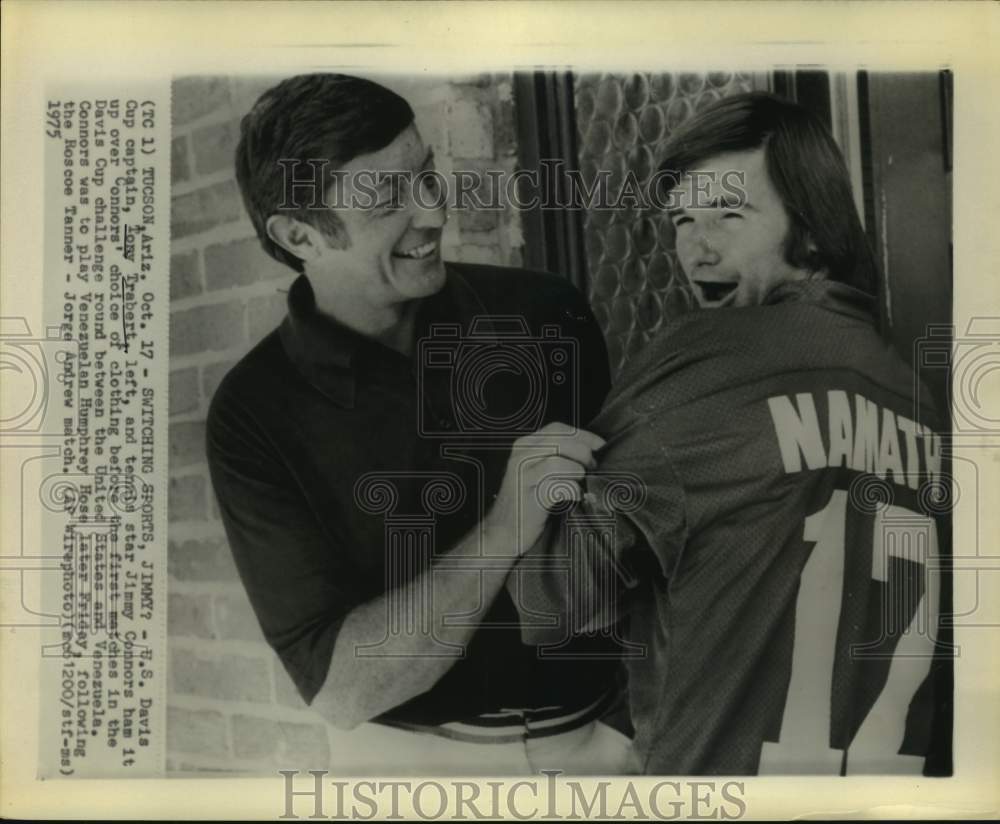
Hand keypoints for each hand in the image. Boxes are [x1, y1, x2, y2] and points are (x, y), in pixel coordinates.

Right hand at [485, 422, 605, 555]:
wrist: (503, 530)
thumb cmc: (526, 499)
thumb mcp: (536, 469)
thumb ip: (555, 454)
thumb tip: (590, 449)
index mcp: (524, 445)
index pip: (558, 429)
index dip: (583, 435)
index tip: (600, 445)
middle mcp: (521, 456)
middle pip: (562, 441)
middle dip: (584, 453)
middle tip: (592, 467)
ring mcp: (523, 475)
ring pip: (560, 462)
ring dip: (578, 472)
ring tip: (580, 482)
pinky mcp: (528, 496)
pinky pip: (558, 487)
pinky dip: (572, 491)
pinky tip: (574, 497)